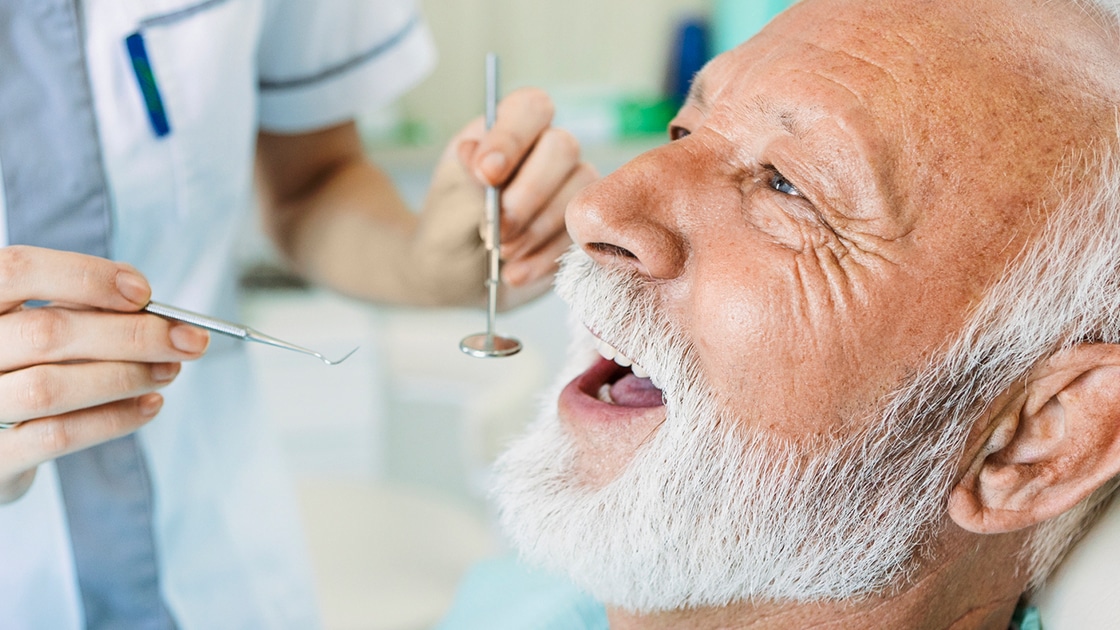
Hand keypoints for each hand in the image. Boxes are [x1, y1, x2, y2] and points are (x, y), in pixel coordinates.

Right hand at [0, 246, 209, 502]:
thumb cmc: (20, 362)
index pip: (19, 269)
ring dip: (126, 377)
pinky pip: (57, 436)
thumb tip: (143, 296)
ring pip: (51, 387)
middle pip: (48, 333)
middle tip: (188, 340)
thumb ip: (80, 302)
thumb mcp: (36, 318)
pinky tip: (150, 405)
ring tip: (170, 370)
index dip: (86, 277)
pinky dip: (114, 419)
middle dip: (132, 335)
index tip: (144, 293)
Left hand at [411, 87, 598, 308]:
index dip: (513, 138)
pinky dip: (543, 259)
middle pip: (563, 148)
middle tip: (494, 230)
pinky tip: (514, 272)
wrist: (456, 277)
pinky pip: (580, 236)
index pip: (530, 108)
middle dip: (526, 195)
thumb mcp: (447, 205)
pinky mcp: (580, 227)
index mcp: (507, 130)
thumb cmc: (448, 231)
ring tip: (500, 253)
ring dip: (535, 231)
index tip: (486, 174)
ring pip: (576, 194)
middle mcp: (545, 151)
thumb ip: (468, 183)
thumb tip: (481, 158)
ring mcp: (569, 188)